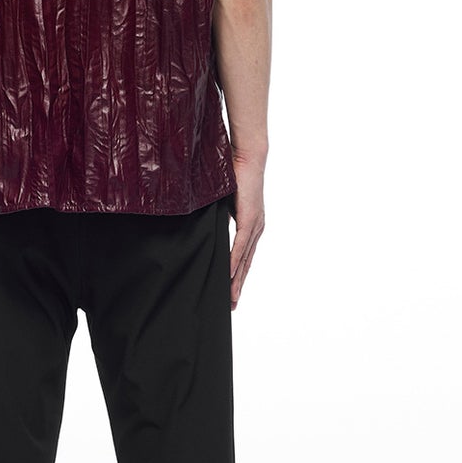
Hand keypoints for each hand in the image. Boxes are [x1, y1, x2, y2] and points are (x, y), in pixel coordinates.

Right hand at [229, 152, 265, 308]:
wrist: (247, 157)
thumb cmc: (234, 174)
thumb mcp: (223, 203)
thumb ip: (217, 218)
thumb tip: (204, 228)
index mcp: (252, 225)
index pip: (244, 256)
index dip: (238, 275)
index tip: (232, 292)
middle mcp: (257, 228)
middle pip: (246, 264)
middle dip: (238, 286)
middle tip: (232, 305)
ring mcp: (256, 225)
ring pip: (245, 260)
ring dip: (237, 280)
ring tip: (231, 298)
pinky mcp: (251, 220)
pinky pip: (240, 247)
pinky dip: (234, 263)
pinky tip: (228, 276)